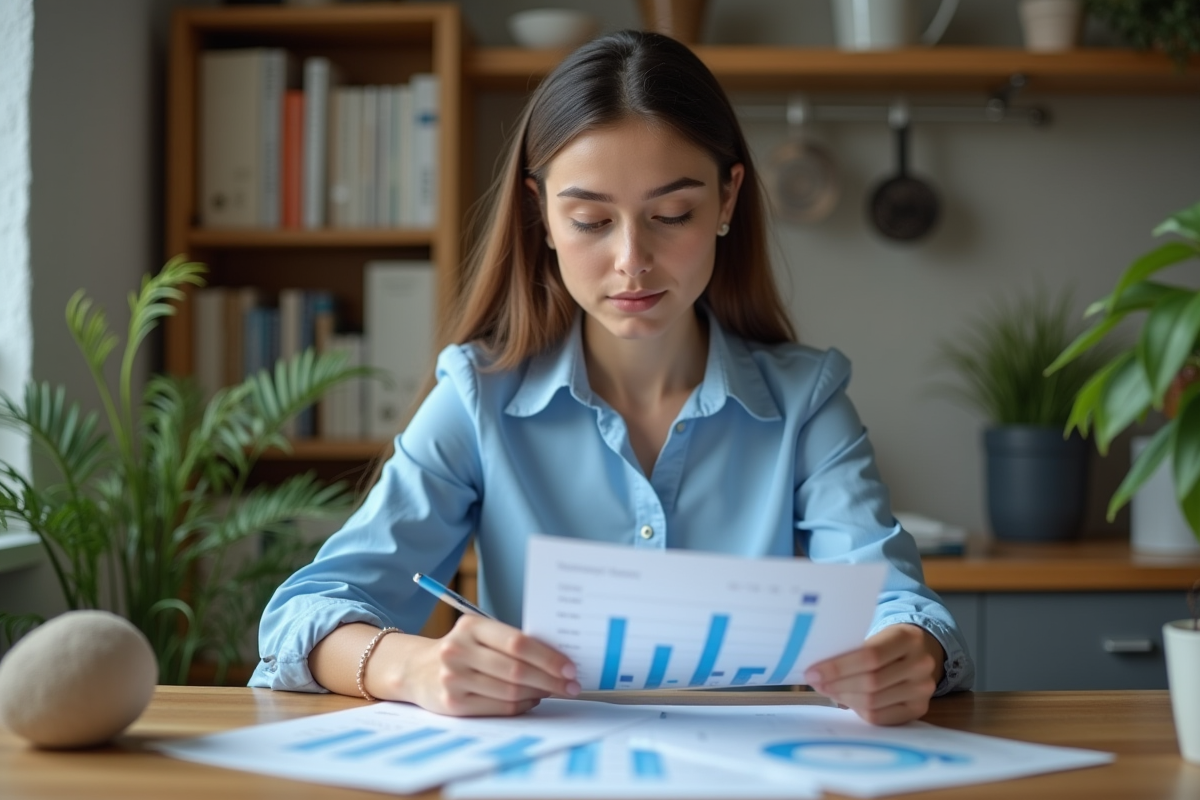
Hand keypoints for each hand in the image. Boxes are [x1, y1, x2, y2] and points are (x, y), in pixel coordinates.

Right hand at [397, 615, 580, 716]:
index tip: (569, 666)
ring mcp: (453, 678)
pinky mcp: (453, 704)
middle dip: (550, 679)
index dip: (548, 656)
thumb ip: (511, 641)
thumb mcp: (480, 634)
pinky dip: (522, 704)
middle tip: (571, 685)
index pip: (518, 642)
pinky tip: (532, 699)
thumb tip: (556, 658)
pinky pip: (499, 707)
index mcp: (471, 626)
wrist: (417, 669)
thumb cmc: (462, 649)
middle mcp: (458, 651)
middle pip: (516, 670)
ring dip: (539, 693)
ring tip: (554, 691)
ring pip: (510, 691)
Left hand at [803, 624, 944, 725]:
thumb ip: (853, 649)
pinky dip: (858, 710)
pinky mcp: (919, 708)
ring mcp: (923, 689)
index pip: (870, 655)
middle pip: (871, 681)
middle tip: (817, 683)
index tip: (813, 671)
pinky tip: (847, 701)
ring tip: (829, 691)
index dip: (838, 666)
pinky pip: (881, 717)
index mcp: (907, 638)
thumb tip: (817, 671)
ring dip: (844, 698)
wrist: (921, 652)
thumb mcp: (876, 634)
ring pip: (873, 702)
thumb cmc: (888, 642)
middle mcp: (920, 664)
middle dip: (837, 684)